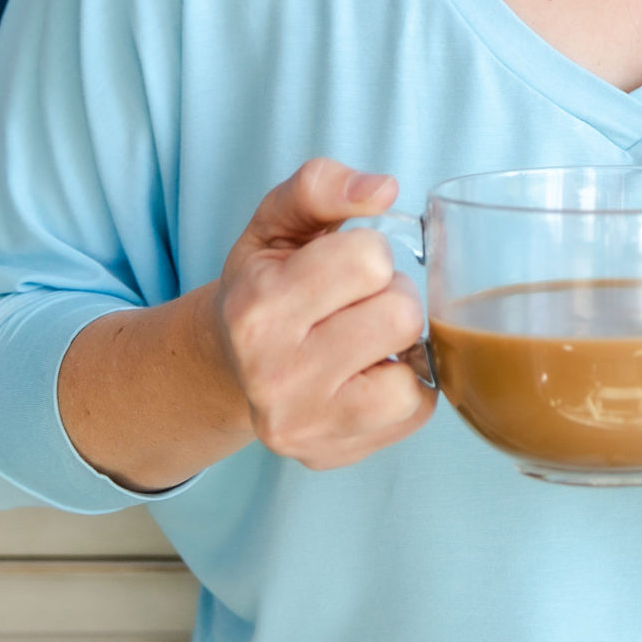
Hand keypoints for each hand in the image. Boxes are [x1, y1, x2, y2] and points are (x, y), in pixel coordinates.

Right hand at [210, 158, 434, 470]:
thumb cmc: (263, 285)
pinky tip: (369, 372)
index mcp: (258, 308)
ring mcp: (302, 425)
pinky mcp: (327, 456)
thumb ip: (321, 185)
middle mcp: (274, 376)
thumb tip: (383, 188)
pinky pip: (415, 412)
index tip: (342, 265)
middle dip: (391, 297)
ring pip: (414, 376)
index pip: (370, 259)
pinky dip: (406, 386)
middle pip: (401, 316)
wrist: (226, 364)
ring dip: (402, 348)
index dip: (369, 252)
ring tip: (365, 339)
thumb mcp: (276, 222)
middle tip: (358, 303)